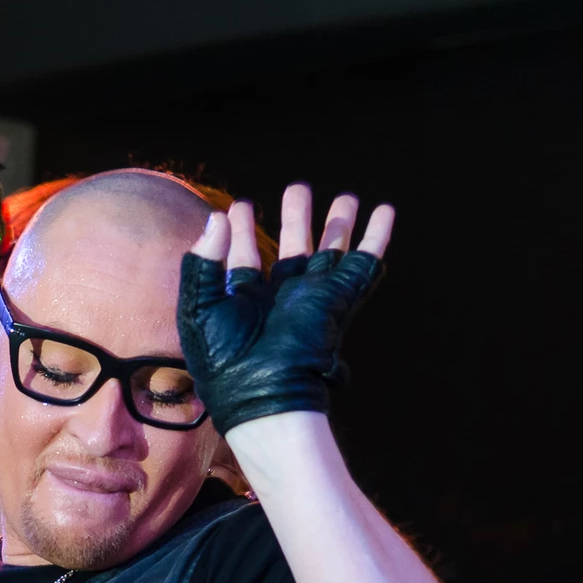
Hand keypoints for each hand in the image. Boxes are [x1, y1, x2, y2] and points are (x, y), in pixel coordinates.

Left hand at [177, 184, 393, 435]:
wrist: (262, 392)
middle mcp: (280, 297)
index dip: (240, 231)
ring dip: (337, 222)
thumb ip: (203, 262)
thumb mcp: (198, 307)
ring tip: (345, 197)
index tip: (238, 207)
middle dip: (296, 217)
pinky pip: (362, 263)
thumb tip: (216, 217)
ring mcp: (311, 297)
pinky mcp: (336, 300)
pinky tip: (384, 211)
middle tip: (298, 189)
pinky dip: (376, 237)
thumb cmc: (223, 359)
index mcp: (244, 301)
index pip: (244, 257)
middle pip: (292, 247)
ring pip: (330, 250)